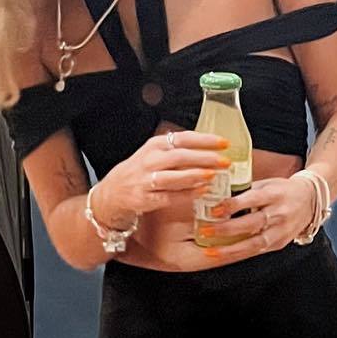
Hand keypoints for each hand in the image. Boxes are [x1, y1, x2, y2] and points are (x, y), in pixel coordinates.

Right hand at [93, 131, 231, 222]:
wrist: (111, 194)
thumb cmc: (139, 173)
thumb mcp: (154, 154)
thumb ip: (177, 148)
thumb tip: (208, 145)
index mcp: (155, 146)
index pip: (183, 138)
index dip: (205, 140)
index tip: (225, 143)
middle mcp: (149, 160)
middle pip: (180, 156)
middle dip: (204, 158)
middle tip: (225, 161)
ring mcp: (145, 180)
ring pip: (173, 176)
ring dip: (194, 175)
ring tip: (213, 175)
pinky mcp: (144, 199)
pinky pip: (168, 196)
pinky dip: (185, 194)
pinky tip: (200, 192)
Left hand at [196, 175, 315, 262]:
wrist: (310, 201)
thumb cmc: (282, 190)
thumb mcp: (266, 184)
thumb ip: (245, 190)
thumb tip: (215, 194)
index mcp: (275, 194)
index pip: (252, 199)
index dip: (233, 205)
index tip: (214, 209)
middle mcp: (280, 214)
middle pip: (252, 224)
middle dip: (227, 229)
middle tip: (206, 231)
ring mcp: (281, 231)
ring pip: (255, 243)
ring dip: (231, 249)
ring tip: (211, 252)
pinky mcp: (280, 243)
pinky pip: (257, 251)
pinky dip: (239, 254)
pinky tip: (224, 256)